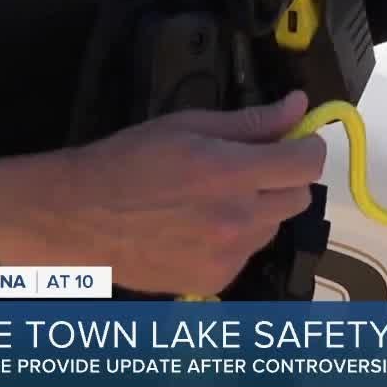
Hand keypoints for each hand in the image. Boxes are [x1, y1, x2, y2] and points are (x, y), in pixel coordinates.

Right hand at [0, 92, 324, 295]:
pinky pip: (248, 253)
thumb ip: (251, 121)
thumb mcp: (188, 126)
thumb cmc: (127, 163)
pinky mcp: (215, 280)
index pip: (307, 163)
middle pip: (298, 196)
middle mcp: (236, 219)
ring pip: (273, 226)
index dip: (308, 147)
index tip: (297, 141)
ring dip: (260, 209)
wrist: (78, 218)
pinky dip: (236, 239)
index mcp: (230, 174)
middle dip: (283, 177)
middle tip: (250, 166)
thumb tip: (298, 107)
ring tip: (214, 198)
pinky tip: (200, 226)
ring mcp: (227, 255)